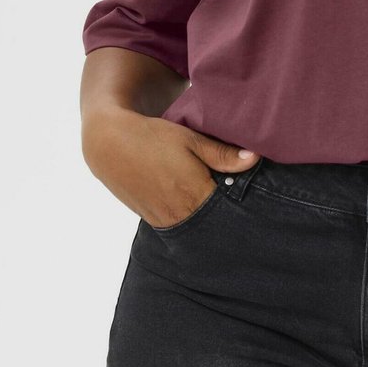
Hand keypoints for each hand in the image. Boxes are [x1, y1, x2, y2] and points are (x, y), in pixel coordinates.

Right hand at [82, 109, 260, 228]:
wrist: (109, 145)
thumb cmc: (153, 137)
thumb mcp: (189, 139)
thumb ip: (221, 153)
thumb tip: (254, 159)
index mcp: (194, 194)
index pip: (230, 213)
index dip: (245, 210)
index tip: (258, 207)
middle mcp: (179, 214)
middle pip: (216, 226)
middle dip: (230, 219)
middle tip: (246, 211)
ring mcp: (164, 221)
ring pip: (198, 229)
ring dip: (211, 220)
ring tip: (224, 209)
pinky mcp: (153, 221)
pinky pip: (181, 227)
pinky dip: (193, 220)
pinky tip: (200, 208)